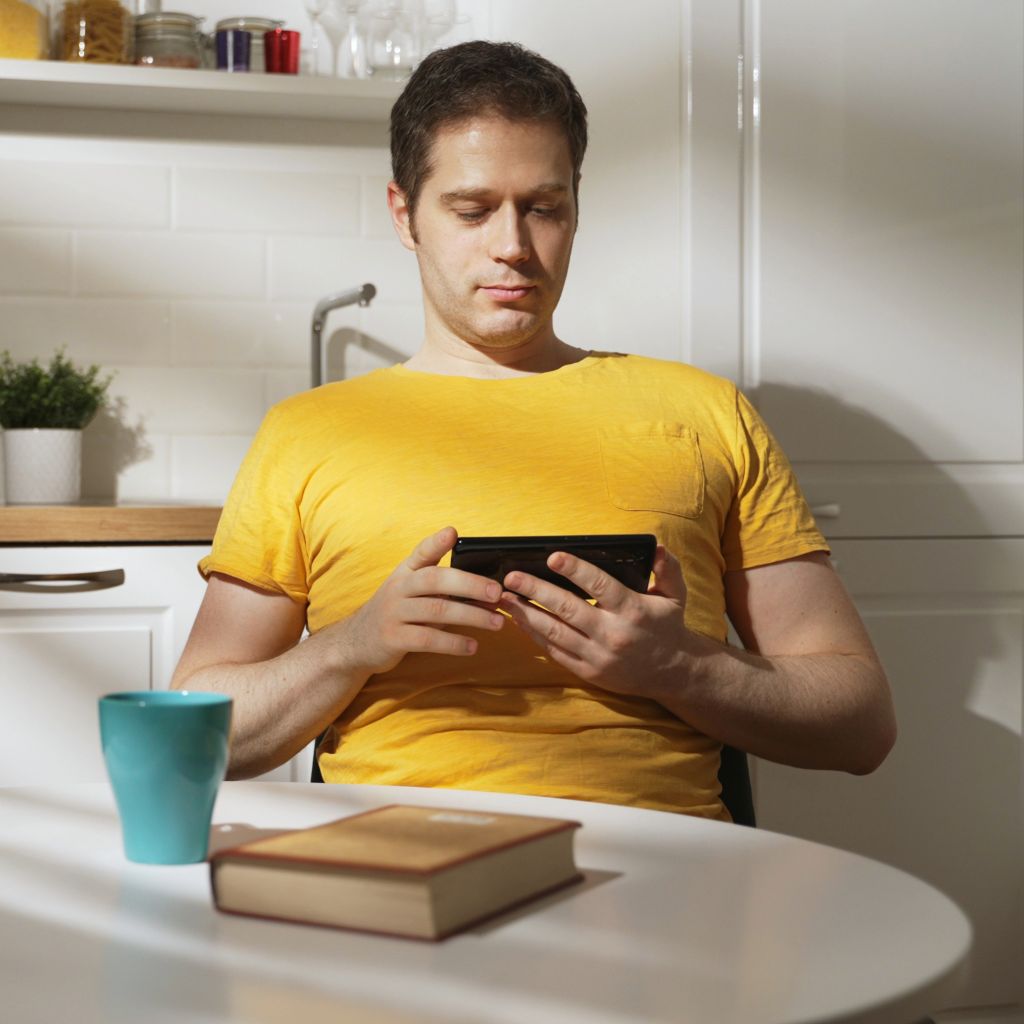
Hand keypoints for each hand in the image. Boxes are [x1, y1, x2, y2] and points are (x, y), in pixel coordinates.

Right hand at [342, 526, 503, 675]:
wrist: (358, 642)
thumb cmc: (399, 613)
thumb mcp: (412, 592)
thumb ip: (444, 588)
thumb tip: (488, 590)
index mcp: (405, 572)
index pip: (421, 552)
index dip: (436, 542)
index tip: (453, 532)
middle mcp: (398, 588)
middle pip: (436, 580)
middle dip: (470, 584)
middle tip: (497, 592)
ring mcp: (394, 613)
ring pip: (437, 610)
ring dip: (472, 616)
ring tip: (497, 622)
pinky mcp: (393, 638)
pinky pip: (427, 639)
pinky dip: (453, 643)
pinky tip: (472, 646)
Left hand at [499, 544, 696, 696]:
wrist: (673, 674)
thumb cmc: (668, 627)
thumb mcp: (675, 596)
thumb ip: (667, 569)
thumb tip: (656, 548)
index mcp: (632, 610)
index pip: (599, 586)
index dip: (575, 570)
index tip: (553, 558)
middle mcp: (613, 633)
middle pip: (568, 609)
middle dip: (536, 591)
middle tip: (511, 577)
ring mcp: (598, 655)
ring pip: (555, 632)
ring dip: (526, 613)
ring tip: (505, 598)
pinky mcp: (588, 671)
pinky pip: (555, 651)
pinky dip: (534, 635)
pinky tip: (519, 620)